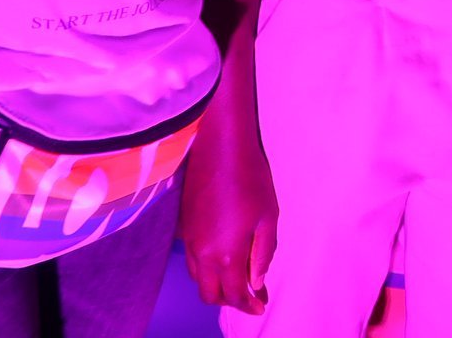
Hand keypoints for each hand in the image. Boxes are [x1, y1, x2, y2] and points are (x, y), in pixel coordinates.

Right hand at [180, 138, 277, 313]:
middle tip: (250, 293)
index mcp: (225, 254)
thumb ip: (262, 253)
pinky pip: (191, 260)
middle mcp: (201, 254)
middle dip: (229, 300)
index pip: (234, 294)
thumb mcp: (268, 217)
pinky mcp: (182, 227)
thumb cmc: (251, 178)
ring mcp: (188, 240)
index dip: (248, 305)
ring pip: (197, 278)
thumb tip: (257, 281)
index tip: (261, 306)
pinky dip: (205, 267)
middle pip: (209, 293)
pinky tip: (222, 256)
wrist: (219, 146)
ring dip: (216, 284)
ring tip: (238, 276)